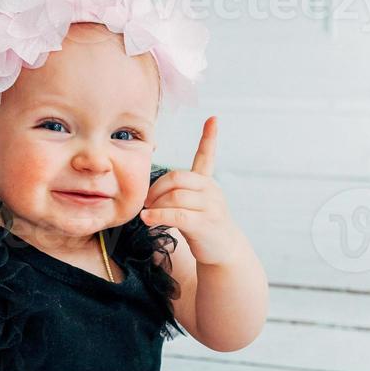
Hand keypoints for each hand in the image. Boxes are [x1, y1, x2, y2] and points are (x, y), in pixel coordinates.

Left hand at [141, 116, 245, 265]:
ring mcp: (210, 206)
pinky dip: (159, 216)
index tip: (213, 119)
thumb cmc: (202, 227)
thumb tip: (149, 195)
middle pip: (176, 178)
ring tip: (147, 214)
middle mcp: (211, 190)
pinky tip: (147, 219)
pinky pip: (177, 215)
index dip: (209, 138)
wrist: (223, 251)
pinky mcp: (205, 223)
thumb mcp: (194, 206)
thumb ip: (178, 194)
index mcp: (207, 183)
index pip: (207, 156)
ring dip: (155, 205)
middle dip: (156, 189)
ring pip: (175, 196)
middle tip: (146, 202)